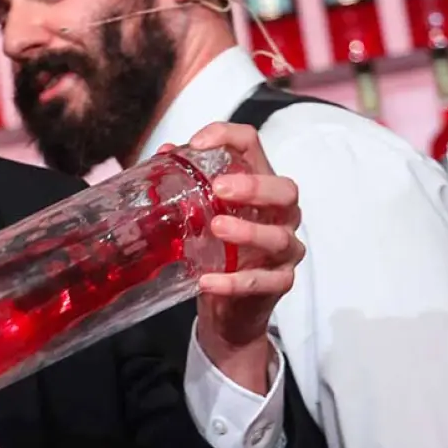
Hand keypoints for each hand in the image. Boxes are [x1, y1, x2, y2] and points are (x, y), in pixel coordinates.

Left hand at [178, 123, 303, 390]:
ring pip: (280, 237)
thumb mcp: (199, 216)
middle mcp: (281, 216)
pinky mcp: (279, 283)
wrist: (229, 312)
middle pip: (285, 191)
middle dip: (254, 186)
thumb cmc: (218, 254)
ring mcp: (284, 251)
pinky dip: (235, 282)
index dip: (228, 136)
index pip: (253, 147)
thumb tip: (163, 153)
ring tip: (217, 228)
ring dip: (249, 231)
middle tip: (219, 188)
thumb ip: (185, 185)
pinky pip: (265, 282)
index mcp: (260, 187)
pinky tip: (208, 281)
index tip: (197, 144)